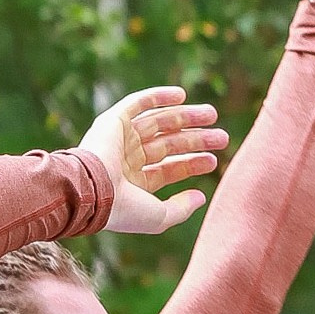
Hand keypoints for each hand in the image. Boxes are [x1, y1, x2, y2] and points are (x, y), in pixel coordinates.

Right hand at [76, 86, 228, 236]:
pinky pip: (138, 103)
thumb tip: (201, 197)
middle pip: (168, 145)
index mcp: (133, 184)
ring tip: (212, 115)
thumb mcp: (158, 217)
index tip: (214, 161)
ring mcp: (119, 139)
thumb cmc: (124, 209)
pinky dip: (158, 97)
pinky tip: (182, 96)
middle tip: (222, 137)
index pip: (168, 169)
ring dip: (185, 117)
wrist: (92, 190)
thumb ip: (180, 209)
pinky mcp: (112, 121)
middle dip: (195, 140)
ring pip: (158, 123)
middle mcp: (126, 160)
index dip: (192, 164)